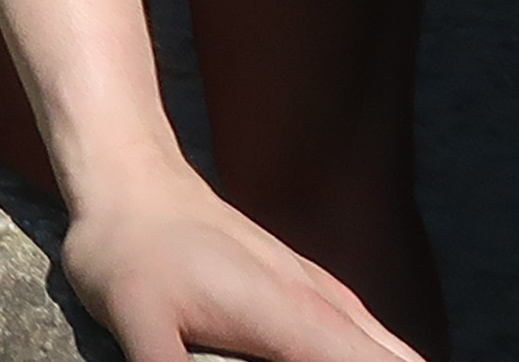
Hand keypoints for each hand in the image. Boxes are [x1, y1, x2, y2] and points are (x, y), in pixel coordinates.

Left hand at [60, 159, 414, 361]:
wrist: (128, 176)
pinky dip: (362, 358)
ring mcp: (324, 295)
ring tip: (296, 361)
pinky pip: (366, 338)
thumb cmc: (128, 251)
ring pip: (391, 351)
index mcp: (299, 321)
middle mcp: (328, 307)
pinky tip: (311, 357)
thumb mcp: (135, 323)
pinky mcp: (309, 292)